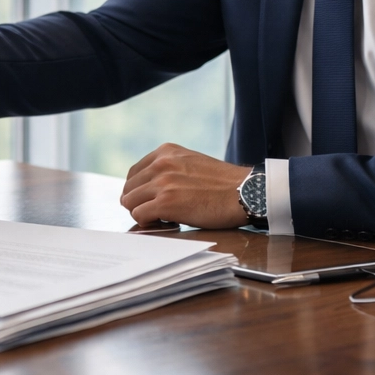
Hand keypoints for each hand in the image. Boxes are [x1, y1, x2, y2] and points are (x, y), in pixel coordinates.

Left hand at [120, 143, 249, 228]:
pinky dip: (149, 223)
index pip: (134, 174)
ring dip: (144, 214)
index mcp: (165, 152)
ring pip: (130, 203)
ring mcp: (162, 183)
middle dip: (140, 203)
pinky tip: (169, 223)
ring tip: (165, 217)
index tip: (151, 201)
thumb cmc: (223, 183)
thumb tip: (148, 188)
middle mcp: (160, 164)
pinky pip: (140, 216)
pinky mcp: (165, 203)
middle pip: (128, 190)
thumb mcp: (191, 163)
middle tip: (158, 212)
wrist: (246, 192)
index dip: (139, 191)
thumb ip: (169, 169)